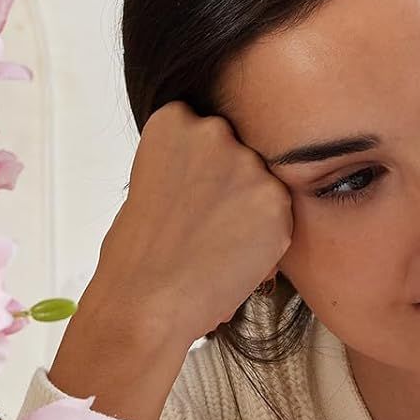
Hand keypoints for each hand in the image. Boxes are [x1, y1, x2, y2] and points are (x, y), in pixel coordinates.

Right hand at [50, 101, 292, 419]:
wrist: (146, 300)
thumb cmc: (139, 253)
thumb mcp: (152, 181)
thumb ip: (189, 163)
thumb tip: (223, 173)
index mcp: (174, 119)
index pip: (206, 132)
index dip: (201, 170)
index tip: (189, 196)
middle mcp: (214, 130)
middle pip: (240, 152)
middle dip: (230, 185)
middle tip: (206, 226)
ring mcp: (248, 165)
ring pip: (263, 185)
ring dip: (251, 212)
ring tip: (217, 245)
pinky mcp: (276, 202)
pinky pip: (280, 217)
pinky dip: (266, 239)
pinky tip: (233, 257)